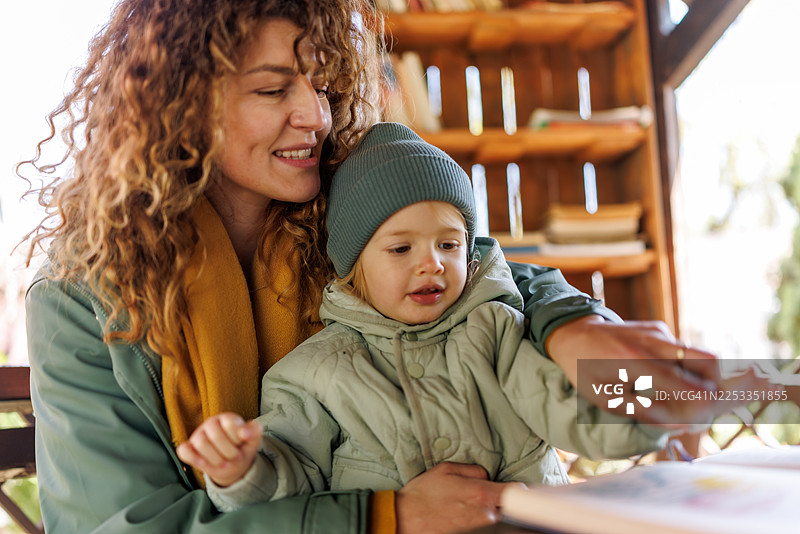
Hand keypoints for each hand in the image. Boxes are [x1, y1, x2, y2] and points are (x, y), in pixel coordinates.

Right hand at [176, 412, 261, 486]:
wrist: (232, 463)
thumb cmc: (242, 448)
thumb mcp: (254, 440)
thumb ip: (255, 431)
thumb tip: (246, 432)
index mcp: (227, 418)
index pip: (229, 424)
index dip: (236, 438)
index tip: (241, 445)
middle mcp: (211, 424)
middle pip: (214, 435)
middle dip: (227, 451)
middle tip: (234, 458)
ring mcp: (198, 435)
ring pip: (199, 443)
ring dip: (214, 458)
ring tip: (223, 463)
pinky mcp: (189, 447)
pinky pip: (183, 450)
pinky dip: (192, 458)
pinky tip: (203, 464)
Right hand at [396, 462, 515, 533]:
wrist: (405, 520)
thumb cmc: (423, 494)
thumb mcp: (446, 469)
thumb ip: (474, 470)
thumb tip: (487, 476)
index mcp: (481, 493)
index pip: (516, 493)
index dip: (518, 490)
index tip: (517, 490)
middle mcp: (485, 514)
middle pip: (506, 508)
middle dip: (498, 500)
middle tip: (481, 495)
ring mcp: (479, 529)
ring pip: (494, 518)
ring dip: (486, 512)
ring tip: (465, 506)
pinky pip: (482, 527)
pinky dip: (477, 522)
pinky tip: (460, 515)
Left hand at [544, 315, 753, 424]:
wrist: (573, 332)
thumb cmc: (586, 370)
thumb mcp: (606, 397)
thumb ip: (643, 411)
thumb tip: (679, 425)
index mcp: (636, 361)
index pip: (684, 383)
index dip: (702, 401)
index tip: (710, 414)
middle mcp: (653, 342)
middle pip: (707, 360)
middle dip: (717, 383)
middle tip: (713, 402)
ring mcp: (658, 331)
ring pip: (698, 354)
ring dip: (702, 374)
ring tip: (694, 393)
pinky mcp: (658, 327)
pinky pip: (680, 348)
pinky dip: (684, 364)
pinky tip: (668, 376)